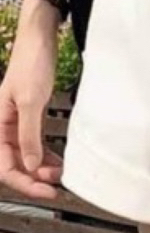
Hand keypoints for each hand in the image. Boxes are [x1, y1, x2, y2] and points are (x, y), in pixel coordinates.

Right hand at [0, 0, 62, 199]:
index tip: (45, 191)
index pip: (4, 166)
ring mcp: (17, 122)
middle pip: (14, 164)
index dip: (24, 182)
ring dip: (42, 167)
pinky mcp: (30, 115)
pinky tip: (58, 161)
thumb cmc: (32, 64)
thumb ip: (29, 134)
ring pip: (26, 155)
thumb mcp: (32, 101)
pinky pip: (35, 142)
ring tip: (61, 176)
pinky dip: (46, 153)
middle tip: (56, 187)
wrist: (40, 41)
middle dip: (34, 178)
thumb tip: (32, 165)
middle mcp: (3, 127)